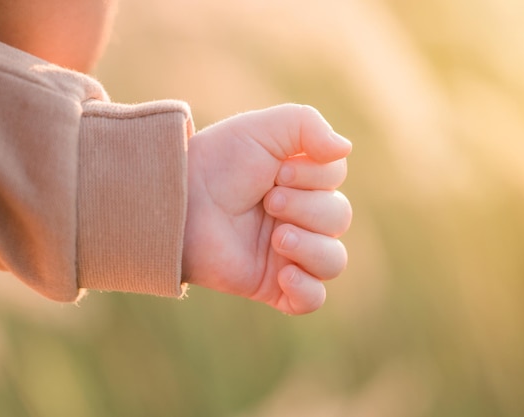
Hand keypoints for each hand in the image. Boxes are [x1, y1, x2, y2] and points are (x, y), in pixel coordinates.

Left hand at [182, 104, 351, 314]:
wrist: (178, 203)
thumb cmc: (217, 163)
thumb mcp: (262, 128)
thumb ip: (308, 125)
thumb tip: (345, 149)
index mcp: (302, 180)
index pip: (336, 178)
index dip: (314, 175)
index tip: (276, 172)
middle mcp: (301, 216)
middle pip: (340, 217)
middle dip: (307, 207)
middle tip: (269, 200)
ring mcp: (289, 253)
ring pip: (334, 260)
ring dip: (312, 247)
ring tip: (277, 238)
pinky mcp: (272, 285)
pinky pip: (312, 300)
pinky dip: (307, 290)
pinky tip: (284, 273)